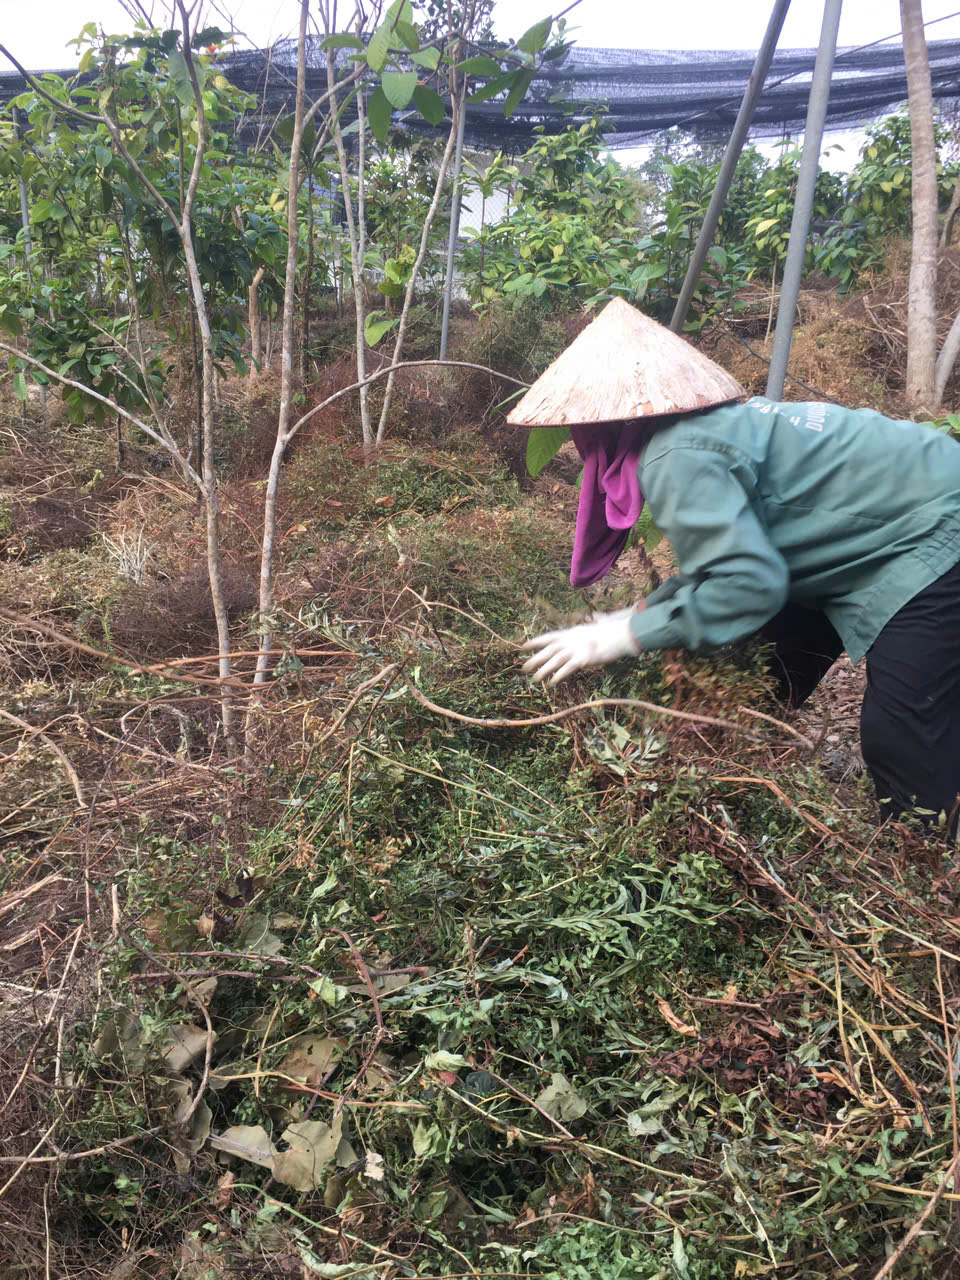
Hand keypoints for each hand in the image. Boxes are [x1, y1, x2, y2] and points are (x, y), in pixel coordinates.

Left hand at [521, 606, 642, 685]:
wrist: (621, 634)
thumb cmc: (612, 631)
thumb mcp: (597, 625)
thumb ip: (592, 623)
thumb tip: (596, 616)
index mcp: (571, 632)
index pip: (548, 637)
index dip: (535, 642)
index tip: (523, 647)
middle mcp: (570, 640)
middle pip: (548, 650)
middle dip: (534, 659)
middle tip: (523, 668)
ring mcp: (576, 649)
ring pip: (555, 661)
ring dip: (543, 670)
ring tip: (535, 679)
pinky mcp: (583, 659)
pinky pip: (567, 669)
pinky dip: (558, 676)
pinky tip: (552, 683)